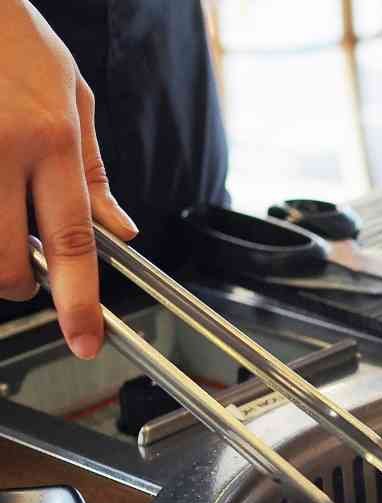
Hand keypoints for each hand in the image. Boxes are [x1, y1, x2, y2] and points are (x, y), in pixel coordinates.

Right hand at [0, 0, 137, 358]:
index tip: (85, 339)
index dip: (78, 300)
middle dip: (14, 284)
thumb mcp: (69, 94)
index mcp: (48, 138)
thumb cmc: (8, 36)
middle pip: (3, 259)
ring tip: (0, 213)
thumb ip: (90, 169)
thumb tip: (122, 230)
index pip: (71, 241)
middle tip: (23, 275)